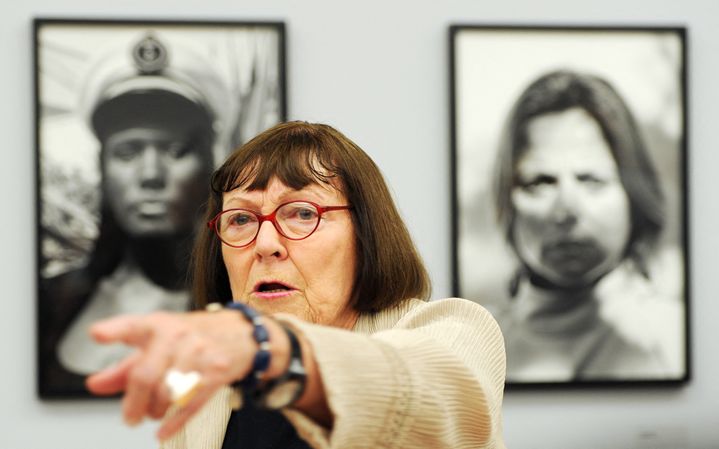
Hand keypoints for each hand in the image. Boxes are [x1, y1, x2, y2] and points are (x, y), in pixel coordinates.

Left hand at [85, 309, 288, 439]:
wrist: (241, 333)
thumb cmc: (192, 337)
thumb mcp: (158, 343)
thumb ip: (124, 366)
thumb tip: (95, 384)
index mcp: (158, 325)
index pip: (132, 326)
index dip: (114, 330)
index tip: (98, 335)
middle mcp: (177, 336)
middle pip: (145, 375)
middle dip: (133, 404)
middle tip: (129, 417)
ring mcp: (199, 353)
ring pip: (167, 393)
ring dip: (155, 410)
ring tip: (155, 411)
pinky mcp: (217, 372)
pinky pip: (191, 403)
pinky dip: (174, 422)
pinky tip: (164, 431)